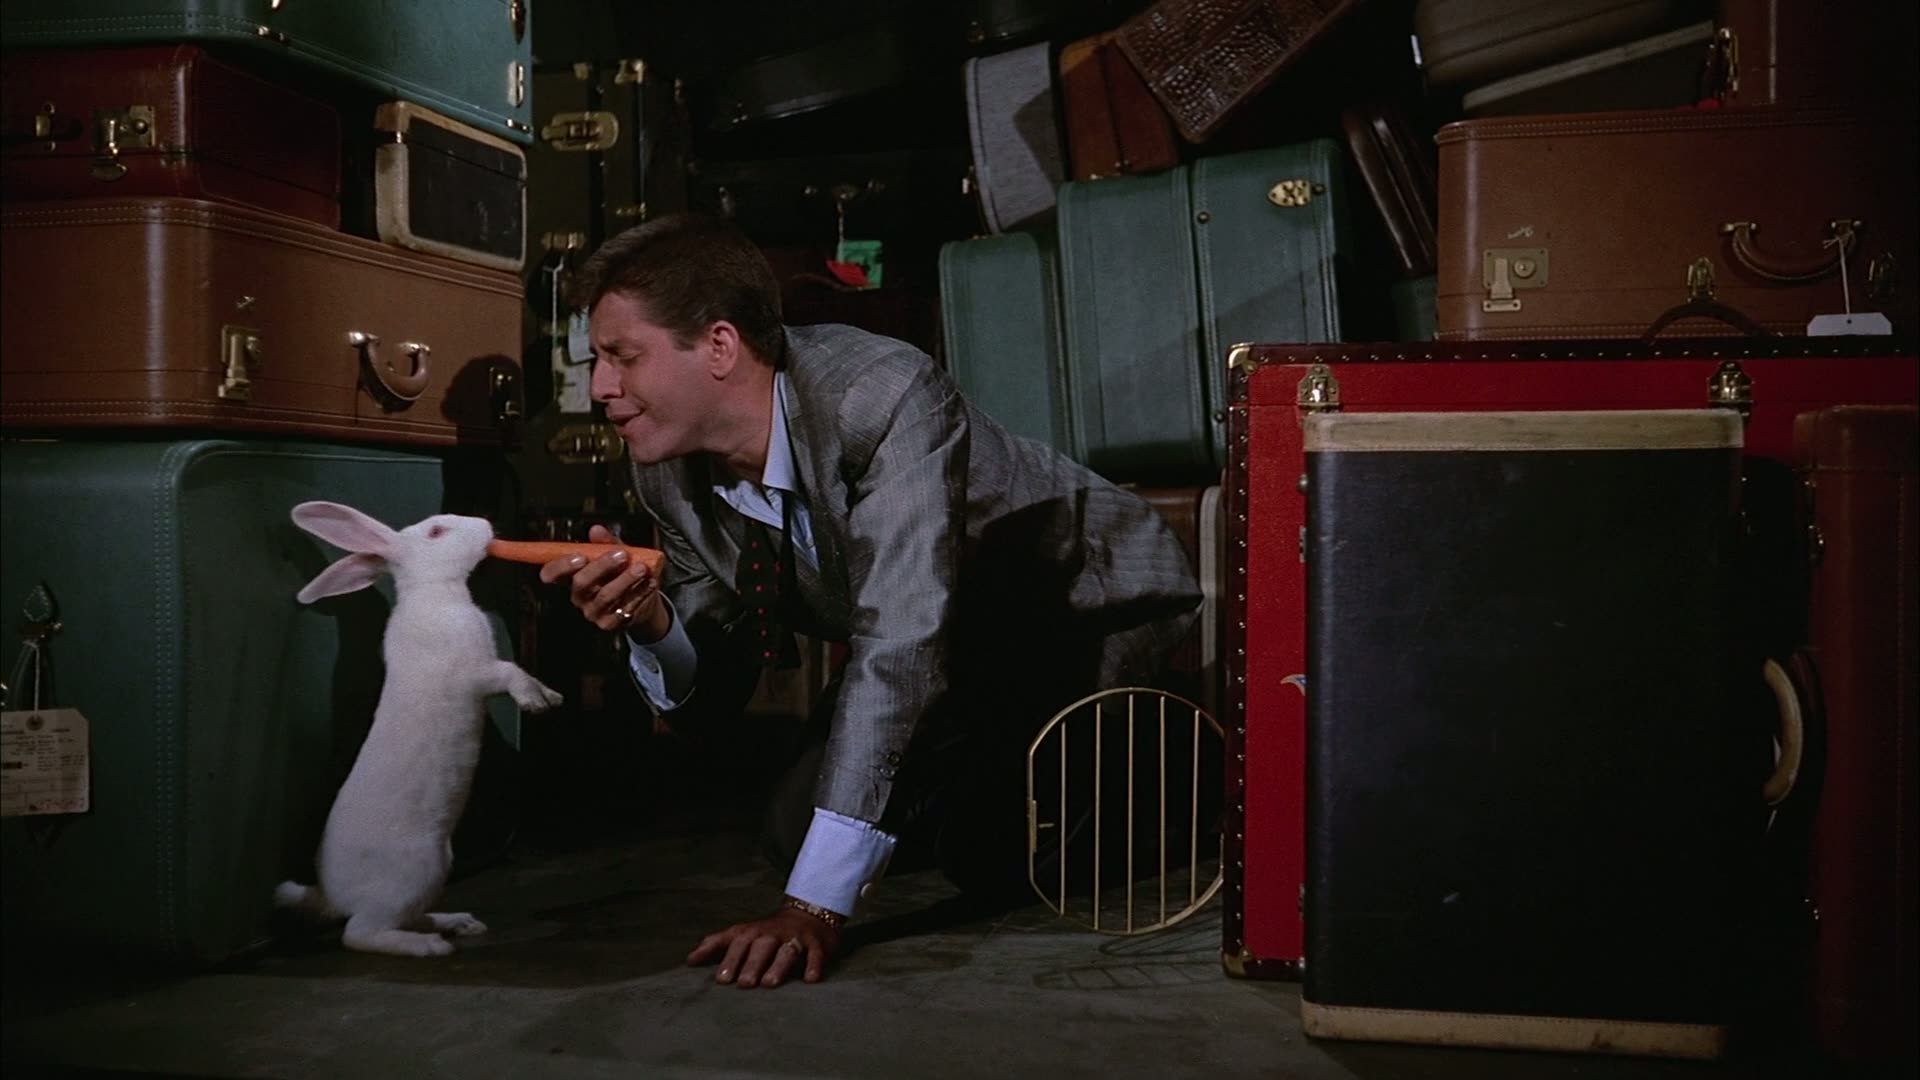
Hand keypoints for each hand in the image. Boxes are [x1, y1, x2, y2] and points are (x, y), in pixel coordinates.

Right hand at [537, 525, 667, 638]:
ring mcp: (593, 612)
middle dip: (601, 566)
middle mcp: (579, 596)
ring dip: (625, 580)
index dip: (560, 566)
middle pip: (581, 583)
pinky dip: (639, 593)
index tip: (580, 556)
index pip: (551, 574)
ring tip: (642, 568)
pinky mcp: (610, 623)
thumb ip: (605, 543)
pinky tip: (650, 582)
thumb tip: (596, 530)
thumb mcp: (614, 553)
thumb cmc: (621, 572)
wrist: (642, 597)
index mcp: (572, 577)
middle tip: (622, 555)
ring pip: (606, 596)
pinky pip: (623, 608)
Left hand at [687, 907, 841, 987]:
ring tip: (770, 983)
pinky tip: (810, 979)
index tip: (722, 980)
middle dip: (752, 965)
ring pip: (787, 951)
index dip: (730, 960)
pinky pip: (816, 954)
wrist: (808, 915)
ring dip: (778, 966)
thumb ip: (716, 944)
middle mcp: (773, 934)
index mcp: (753, 932)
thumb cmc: (768, 932)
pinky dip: (814, 965)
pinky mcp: (817, 944)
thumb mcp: (741, 933)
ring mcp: (795, 938)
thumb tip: (689, 960)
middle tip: (744, 984)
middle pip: (761, 947)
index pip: (738, 944)